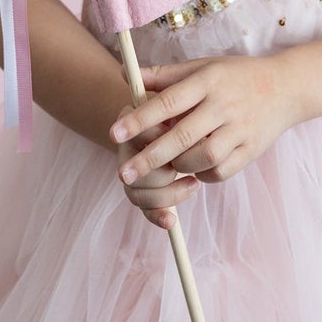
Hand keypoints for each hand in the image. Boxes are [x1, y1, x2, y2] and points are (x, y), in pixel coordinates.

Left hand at [111, 55, 296, 188]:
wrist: (286, 87)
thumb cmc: (235, 75)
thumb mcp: (203, 66)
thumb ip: (164, 75)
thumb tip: (124, 74)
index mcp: (209, 80)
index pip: (169, 100)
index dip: (140, 119)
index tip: (114, 133)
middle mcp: (225, 104)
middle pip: (182, 135)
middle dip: (150, 157)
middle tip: (124, 173)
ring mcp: (241, 128)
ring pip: (202, 157)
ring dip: (179, 165)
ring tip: (169, 164)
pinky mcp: (251, 150)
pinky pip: (220, 170)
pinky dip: (203, 174)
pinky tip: (195, 167)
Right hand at [114, 108, 199, 230]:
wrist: (175, 118)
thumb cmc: (181, 106)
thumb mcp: (179, 100)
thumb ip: (174, 104)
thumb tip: (159, 103)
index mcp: (131, 121)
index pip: (139, 131)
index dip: (158, 135)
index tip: (177, 131)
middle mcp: (126, 149)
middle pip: (136, 168)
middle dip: (164, 169)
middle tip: (189, 166)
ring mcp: (131, 173)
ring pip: (138, 192)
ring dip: (168, 193)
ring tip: (194, 183)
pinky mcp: (141, 192)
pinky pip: (145, 209)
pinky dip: (157, 216)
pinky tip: (171, 221)